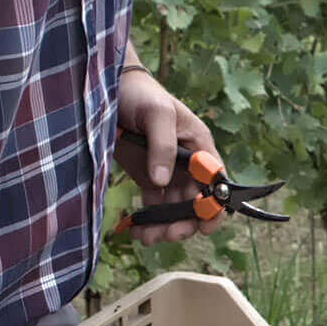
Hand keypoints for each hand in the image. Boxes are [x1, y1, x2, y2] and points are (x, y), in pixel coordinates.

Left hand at [113, 64, 219, 245]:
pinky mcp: (147, 176)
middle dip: (184, 222)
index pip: (214, 183)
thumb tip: (162, 182)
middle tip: (167, 234)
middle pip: (194, 202)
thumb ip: (162, 146)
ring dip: (164, 226)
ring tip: (146, 237)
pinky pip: (152, 205)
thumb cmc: (142, 95)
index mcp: (199, 147)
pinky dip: (146, 220)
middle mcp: (187, 163)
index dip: (213, 207)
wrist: (111, 88)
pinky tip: (136, 230)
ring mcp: (167, 171)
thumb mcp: (157, 115)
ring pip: (173, 209)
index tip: (204, 227)